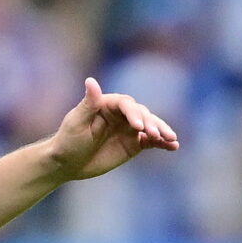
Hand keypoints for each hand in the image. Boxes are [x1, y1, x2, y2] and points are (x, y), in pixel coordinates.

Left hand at [43, 78, 178, 180]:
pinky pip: (152, 142)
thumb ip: (88, 103)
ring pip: (150, 126)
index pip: (125, 104)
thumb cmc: (69, 140)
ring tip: (172, 140)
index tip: (137, 126)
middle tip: (156, 135)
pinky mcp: (134, 143)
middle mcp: (122, 114)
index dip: (133, 114)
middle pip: (142, 114)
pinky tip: (173, 147)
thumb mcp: (76, 122)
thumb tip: (91, 80)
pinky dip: (163, 143)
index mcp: (107, 104)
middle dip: (151, 123)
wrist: (68, 162)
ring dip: (162, 131)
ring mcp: (129, 129)